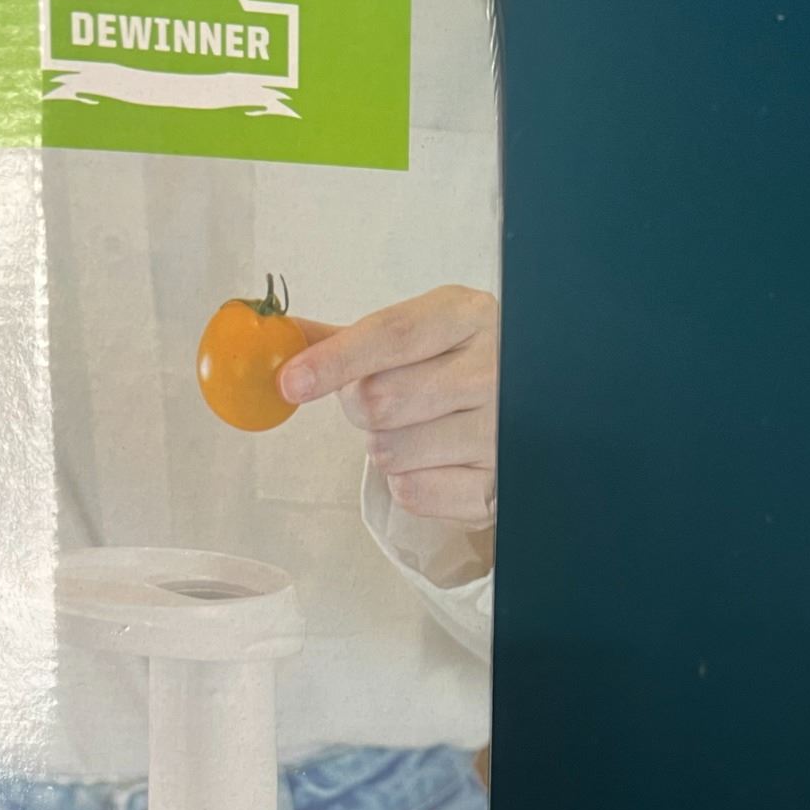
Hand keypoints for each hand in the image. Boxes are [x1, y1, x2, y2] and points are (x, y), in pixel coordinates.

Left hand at [278, 287, 497, 528]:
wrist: (528, 409)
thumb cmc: (458, 367)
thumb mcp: (419, 335)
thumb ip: (349, 338)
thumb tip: (280, 337)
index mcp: (468, 317)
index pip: (392, 336)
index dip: (335, 360)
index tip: (289, 382)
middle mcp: (494, 370)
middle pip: (380, 400)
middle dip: (359, 407)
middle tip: (381, 402)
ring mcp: (500, 432)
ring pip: (390, 451)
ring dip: (384, 445)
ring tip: (417, 430)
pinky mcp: (495, 488)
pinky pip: (412, 492)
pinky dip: (407, 481)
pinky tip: (433, 460)